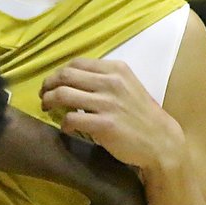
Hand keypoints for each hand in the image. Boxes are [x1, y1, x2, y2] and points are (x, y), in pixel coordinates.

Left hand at [41, 58, 181, 172]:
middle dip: (48, 85)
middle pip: (65, 76)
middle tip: (44, 96)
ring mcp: (108, 103)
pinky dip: (63, 124)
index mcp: (117, 70)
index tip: (52, 84)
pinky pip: (70, 119)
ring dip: (49, 102)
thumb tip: (72, 79)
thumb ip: (104, 79)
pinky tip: (66, 128)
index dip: (58, 73)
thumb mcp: (127, 86)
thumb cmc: (141, 115)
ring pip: (63, 94)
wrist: (161, 141)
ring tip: (47, 108)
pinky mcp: (104, 125)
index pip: (76, 63)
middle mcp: (112, 82)